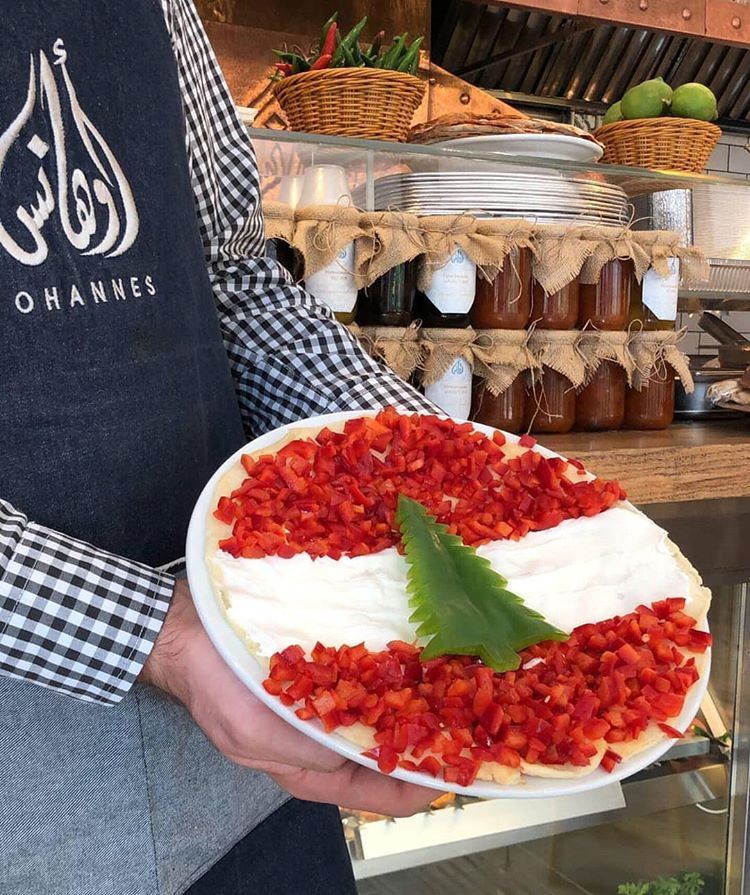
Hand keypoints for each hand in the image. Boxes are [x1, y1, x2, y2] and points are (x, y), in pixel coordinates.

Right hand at [140, 580, 433, 815]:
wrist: (190, 632)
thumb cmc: (217, 687)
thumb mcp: (258, 735)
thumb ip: (309, 750)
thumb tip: (358, 755)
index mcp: (310, 771)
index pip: (377, 796)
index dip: (422, 789)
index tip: (461, 773)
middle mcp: (325, 743)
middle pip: (387, 755)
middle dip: (426, 742)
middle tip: (467, 721)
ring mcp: (325, 705)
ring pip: (382, 715)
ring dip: (414, 704)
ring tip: (451, 687)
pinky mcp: (322, 671)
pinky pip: (367, 678)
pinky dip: (391, 672)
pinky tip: (413, 654)